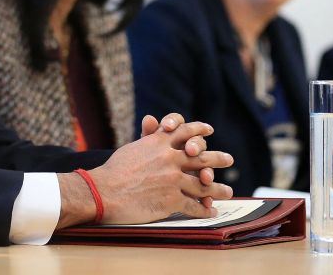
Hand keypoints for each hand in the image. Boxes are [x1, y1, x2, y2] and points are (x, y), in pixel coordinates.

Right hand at [59, 121, 233, 227]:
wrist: (103, 191)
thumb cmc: (113, 170)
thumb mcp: (132, 148)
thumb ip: (147, 138)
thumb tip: (152, 121)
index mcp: (158, 143)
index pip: (185, 131)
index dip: (199, 130)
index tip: (209, 130)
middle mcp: (169, 158)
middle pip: (202, 157)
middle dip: (218, 159)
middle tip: (229, 160)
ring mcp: (173, 179)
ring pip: (203, 184)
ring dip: (217, 189)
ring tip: (228, 191)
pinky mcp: (172, 200)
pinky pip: (194, 205)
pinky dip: (204, 210)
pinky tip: (209, 211)